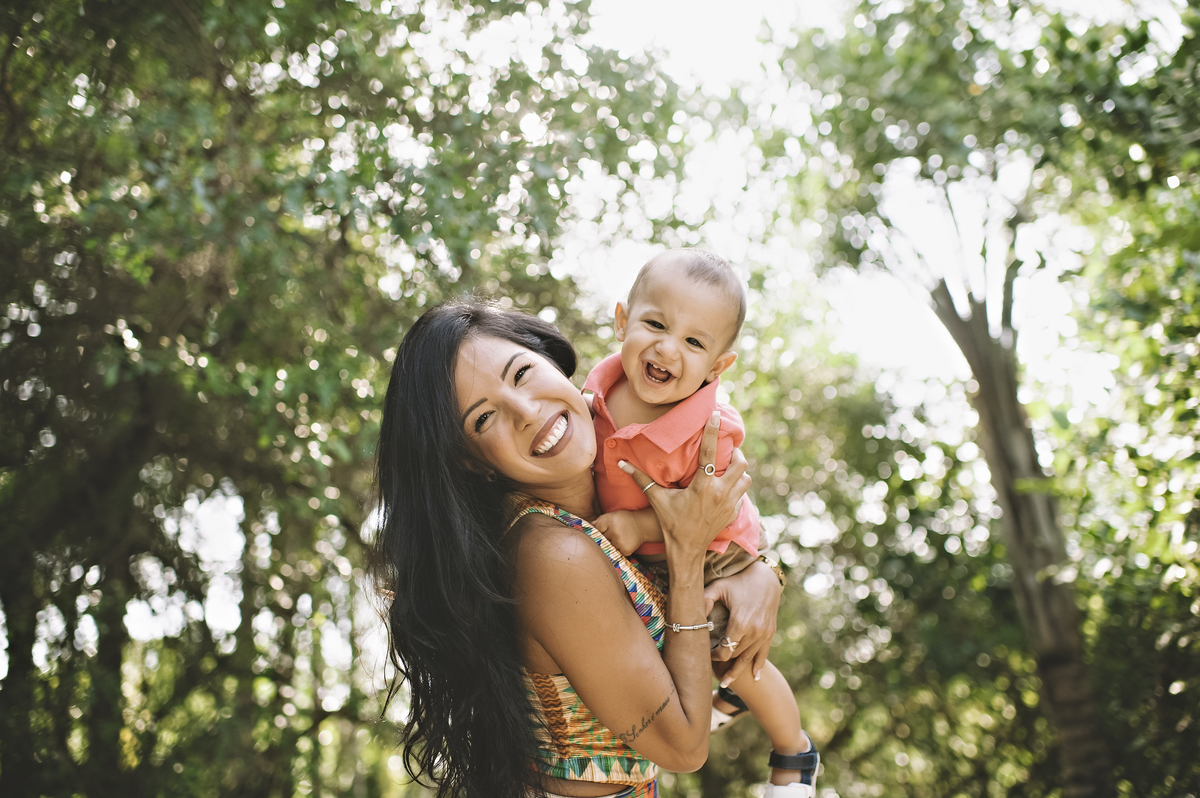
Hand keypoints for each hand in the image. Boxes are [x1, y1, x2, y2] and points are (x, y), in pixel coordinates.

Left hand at [593, 511, 643, 556]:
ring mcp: (620, 542)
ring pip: (607, 548)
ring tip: (618, 539)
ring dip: (610, 546)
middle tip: (611, 535)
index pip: (596, 530)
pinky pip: (615, 553)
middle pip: (601, 540)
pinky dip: (617, 550)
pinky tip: (622, 544)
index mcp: (609, 521)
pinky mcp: (625, 550)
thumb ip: (599, 521)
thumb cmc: (624, 520)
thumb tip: (586, 527)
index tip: (602, 531)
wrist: (642, 525)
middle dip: (604, 539)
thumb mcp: (611, 516)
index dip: (598, 531)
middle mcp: (614, 532)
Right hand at [616, 411, 750, 553]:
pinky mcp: (734, 513)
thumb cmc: (671, 523)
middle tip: (728, 450)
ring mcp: (730, 504)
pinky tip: (725, 488)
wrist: (687, 550)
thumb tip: (621, 463)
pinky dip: (736, 488)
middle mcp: (720, 493)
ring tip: (728, 468)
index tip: (716, 415)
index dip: (713, 431)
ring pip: (745, 479)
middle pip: (740, 463)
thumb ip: (641, 479)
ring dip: (739, 472)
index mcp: (702, 486)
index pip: (710, 451)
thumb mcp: (657, 500)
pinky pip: (742, 495)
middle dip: (736, 453)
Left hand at [705, 560, 781, 684]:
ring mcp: (764, 633)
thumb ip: (704, 600)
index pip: (725, 650)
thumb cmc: (738, 581)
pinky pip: (764, 654)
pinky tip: (754, 678)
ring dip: (738, 671)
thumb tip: (693, 617)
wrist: (766, 577)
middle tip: (711, 669)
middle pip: (736, 655)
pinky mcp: (770, 633)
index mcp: (741, 623)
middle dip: (724, 663)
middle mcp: (754, 632)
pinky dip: (758, 667)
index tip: (707, 655)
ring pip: (748, 658)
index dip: (715, 656)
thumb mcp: (718, 587)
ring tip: (726, 682)